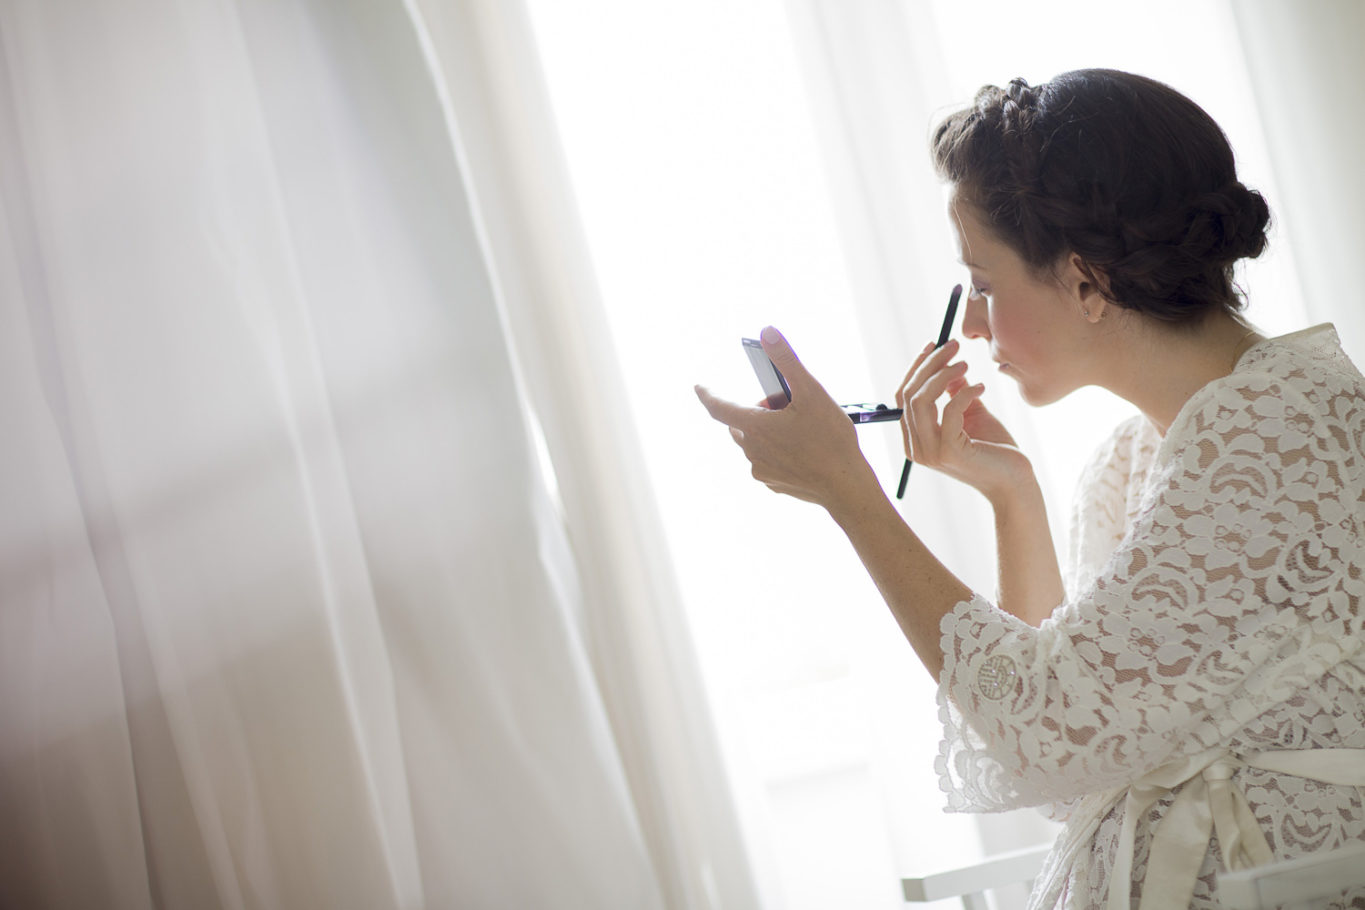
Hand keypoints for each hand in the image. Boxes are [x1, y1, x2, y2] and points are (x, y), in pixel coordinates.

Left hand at [696, 327, 878, 509]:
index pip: (718, 407)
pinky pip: (768, 461)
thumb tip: (768, 333)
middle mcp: (751, 450)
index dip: (707, 395)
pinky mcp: (773, 483)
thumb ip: (787, 360)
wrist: (846, 486)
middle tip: (789, 407)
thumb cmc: (831, 439)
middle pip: (743, 422)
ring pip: (755, 442)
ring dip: (769, 431)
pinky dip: (779, 451)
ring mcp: (761, 469)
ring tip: (801, 430)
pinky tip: (804, 451)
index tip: (699, 388)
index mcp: (755, 427)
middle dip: (759, 411)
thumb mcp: (811, 392)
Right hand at [895, 339, 1032, 502]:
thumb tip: (947, 366)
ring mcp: (930, 452)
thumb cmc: (993, 448)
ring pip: (922, 400)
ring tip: (966, 364)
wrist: (1014, 481)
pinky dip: (965, 392)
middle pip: (910, 394)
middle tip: (954, 346)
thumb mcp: (970, 413)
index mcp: (914, 439)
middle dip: (931, 364)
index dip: (917, 367)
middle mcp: (915, 448)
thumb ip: (953, 393)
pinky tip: (981, 387)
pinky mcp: (949, 452)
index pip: (903, 396)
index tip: (935, 345)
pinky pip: (949, 410)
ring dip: (944, 374)